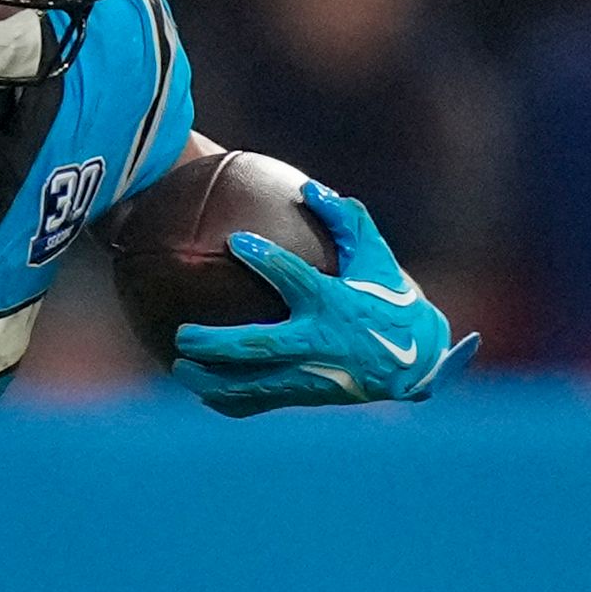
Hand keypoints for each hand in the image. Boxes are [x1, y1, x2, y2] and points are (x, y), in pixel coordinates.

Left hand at [170, 184, 476, 415]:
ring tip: (177, 368)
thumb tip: (309, 189)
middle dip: (217, 342)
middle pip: (258, 345)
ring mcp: (309, 374)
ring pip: (251, 383)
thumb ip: (345, 221)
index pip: (295, 279)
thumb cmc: (388, 298)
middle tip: (182, 334)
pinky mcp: (304, 395)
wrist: (413, 361)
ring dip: (211, 380)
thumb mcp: (375, 257)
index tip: (235, 240)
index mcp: (332, 303)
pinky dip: (228, 400)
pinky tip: (200, 392)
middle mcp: (317, 341)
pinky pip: (260, 402)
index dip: (266, 259)